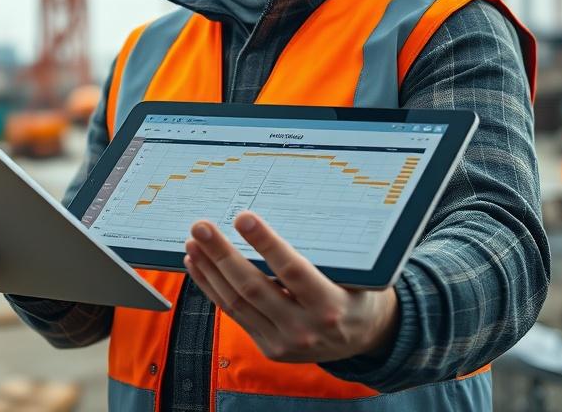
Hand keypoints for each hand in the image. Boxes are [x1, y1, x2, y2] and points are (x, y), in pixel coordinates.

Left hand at [184, 211, 397, 363]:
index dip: (265, 244)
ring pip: (236, 302)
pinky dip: (212, 288)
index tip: (243, 218)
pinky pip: (234, 315)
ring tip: (193, 242)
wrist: (367, 338)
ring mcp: (284, 342)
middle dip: (221, 254)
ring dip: (210, 270)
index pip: (291, 270)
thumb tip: (282, 213)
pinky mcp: (270, 348)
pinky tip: (199, 265)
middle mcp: (305, 328)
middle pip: (253, 287)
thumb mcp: (357, 273)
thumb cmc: (358, 292)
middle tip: (201, 226)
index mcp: (330, 305)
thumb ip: (323, 255)